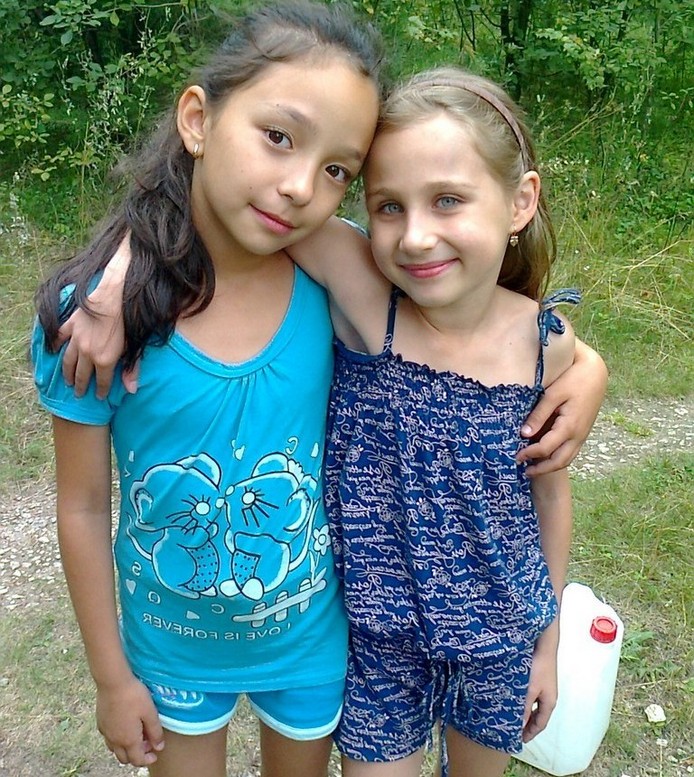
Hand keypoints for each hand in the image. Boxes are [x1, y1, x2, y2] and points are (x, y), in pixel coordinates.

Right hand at [56, 304, 125, 398]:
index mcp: (104, 360)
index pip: (101, 382)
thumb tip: (131, 391)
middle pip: (81, 374)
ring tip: (66, 380)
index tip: (99, 397)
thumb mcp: (134, 348)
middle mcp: (87, 353)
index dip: (100, 391)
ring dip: (66, 372)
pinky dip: (56, 344)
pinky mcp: (72, 324)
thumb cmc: (129, 322)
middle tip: (78, 394)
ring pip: (68, 360)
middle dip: (80, 386)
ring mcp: (77, 339)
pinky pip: (60, 337)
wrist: (116, 297)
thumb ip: (131, 370)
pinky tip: (54, 350)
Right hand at [96, 676, 164, 765]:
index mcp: (128, 740)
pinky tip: (125, 725)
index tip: (154, 755)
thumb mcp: (150, 712)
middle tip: (147, 743)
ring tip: (136, 734)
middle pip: (124, 758)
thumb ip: (155, 732)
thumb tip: (159, 747)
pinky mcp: (101, 723)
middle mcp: (115, 740)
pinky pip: (109, 738)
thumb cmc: (134, 696)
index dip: (147, 760)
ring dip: (126, 748)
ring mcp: (106, 733)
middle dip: (137, 755)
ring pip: (115, 750)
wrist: (113, 682)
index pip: (137, 760)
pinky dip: (118, 739)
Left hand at [518, 340, 607, 474]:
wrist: (595, 373)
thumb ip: (539, 415)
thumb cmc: (573, 379)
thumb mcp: (553, 394)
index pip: (545, 449)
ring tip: (532, 468)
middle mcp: (578, 435)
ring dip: (550, 466)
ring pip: (567, 459)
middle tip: (523, 471)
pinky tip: (545, 456)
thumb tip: (524, 434)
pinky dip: (557, 458)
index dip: (529, 454)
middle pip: (559, 462)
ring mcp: (582, 435)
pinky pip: (570, 451)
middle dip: (541, 469)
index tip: (515, 456)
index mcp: (569, 427)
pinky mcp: (582, 432)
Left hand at [522, 635, 558, 742]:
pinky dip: (523, 700)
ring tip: (511, 715)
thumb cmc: (539, 667)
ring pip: (533, 704)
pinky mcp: (537, 677)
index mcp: (549, 702)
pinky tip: (512, 697)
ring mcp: (543, 686)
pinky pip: (530, 694)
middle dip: (527, 724)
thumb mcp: (530, 690)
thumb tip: (520, 724)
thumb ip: (525, 707)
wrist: (542, 644)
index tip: (520, 740)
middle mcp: (548, 696)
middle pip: (538, 715)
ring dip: (524, 711)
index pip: (540, 724)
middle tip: (514, 730)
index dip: (531, 733)